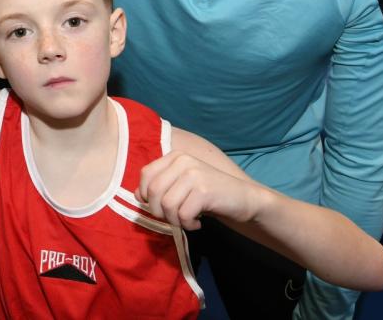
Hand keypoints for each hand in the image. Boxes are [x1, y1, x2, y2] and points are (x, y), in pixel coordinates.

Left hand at [137, 151, 265, 230]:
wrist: (244, 199)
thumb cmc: (208, 195)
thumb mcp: (181, 187)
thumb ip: (160, 187)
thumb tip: (138, 196)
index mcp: (175, 156)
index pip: (146, 174)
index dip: (147, 195)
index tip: (160, 206)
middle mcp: (183, 161)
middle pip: (153, 191)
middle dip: (159, 212)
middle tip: (174, 218)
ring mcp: (194, 174)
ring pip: (167, 205)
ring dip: (175, 220)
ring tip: (187, 220)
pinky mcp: (204, 190)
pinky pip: (183, 215)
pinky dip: (188, 225)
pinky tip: (197, 223)